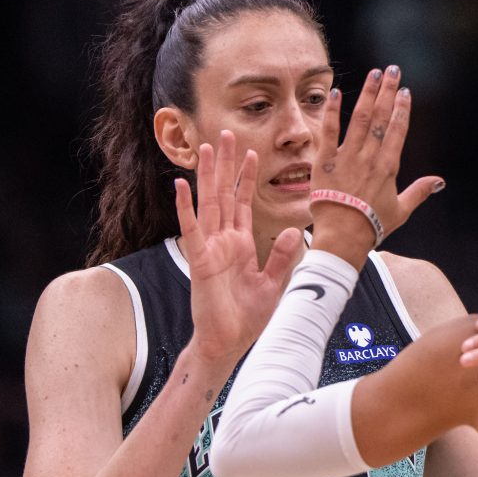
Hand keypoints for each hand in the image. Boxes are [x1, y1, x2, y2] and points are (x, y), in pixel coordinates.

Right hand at [175, 130, 302, 366]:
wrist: (229, 342)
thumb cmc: (248, 318)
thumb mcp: (274, 284)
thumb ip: (284, 257)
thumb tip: (296, 230)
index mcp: (241, 244)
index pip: (244, 202)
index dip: (247, 178)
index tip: (252, 151)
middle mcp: (224, 240)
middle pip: (224, 193)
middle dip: (226, 164)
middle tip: (225, 133)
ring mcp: (210, 248)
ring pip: (208, 203)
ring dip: (207, 175)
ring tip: (207, 148)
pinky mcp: (200, 260)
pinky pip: (191, 229)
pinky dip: (185, 207)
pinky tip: (180, 185)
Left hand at [310, 66, 443, 258]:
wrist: (343, 238)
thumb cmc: (372, 226)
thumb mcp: (401, 211)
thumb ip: (419, 192)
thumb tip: (439, 181)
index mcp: (388, 167)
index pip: (397, 131)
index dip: (402, 109)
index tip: (405, 91)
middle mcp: (370, 157)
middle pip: (380, 118)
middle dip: (388, 92)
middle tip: (392, 70)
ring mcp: (347, 157)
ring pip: (359, 118)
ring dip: (368, 93)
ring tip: (374, 74)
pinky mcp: (324, 161)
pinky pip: (329, 131)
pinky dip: (333, 111)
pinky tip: (338, 92)